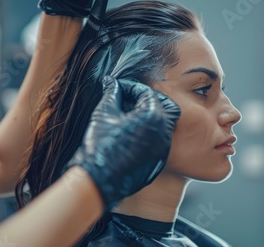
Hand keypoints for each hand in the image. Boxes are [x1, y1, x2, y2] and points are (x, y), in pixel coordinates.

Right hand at [66, 76, 180, 210]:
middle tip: (130, 99)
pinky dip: (149, 132)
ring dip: (150, 116)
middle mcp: (163, 132)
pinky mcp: (159, 161)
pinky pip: (160, 141)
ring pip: (164, 124)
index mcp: (152, 117)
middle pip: (165, 106)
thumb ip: (112, 94)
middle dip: (148, 99)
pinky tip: (130, 133)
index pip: (147, 93)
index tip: (117, 88)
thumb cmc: (100, 146)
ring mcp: (163, 149)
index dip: (130, 87)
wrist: (98, 181)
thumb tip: (112, 82)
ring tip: (129, 115)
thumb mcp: (104, 114)